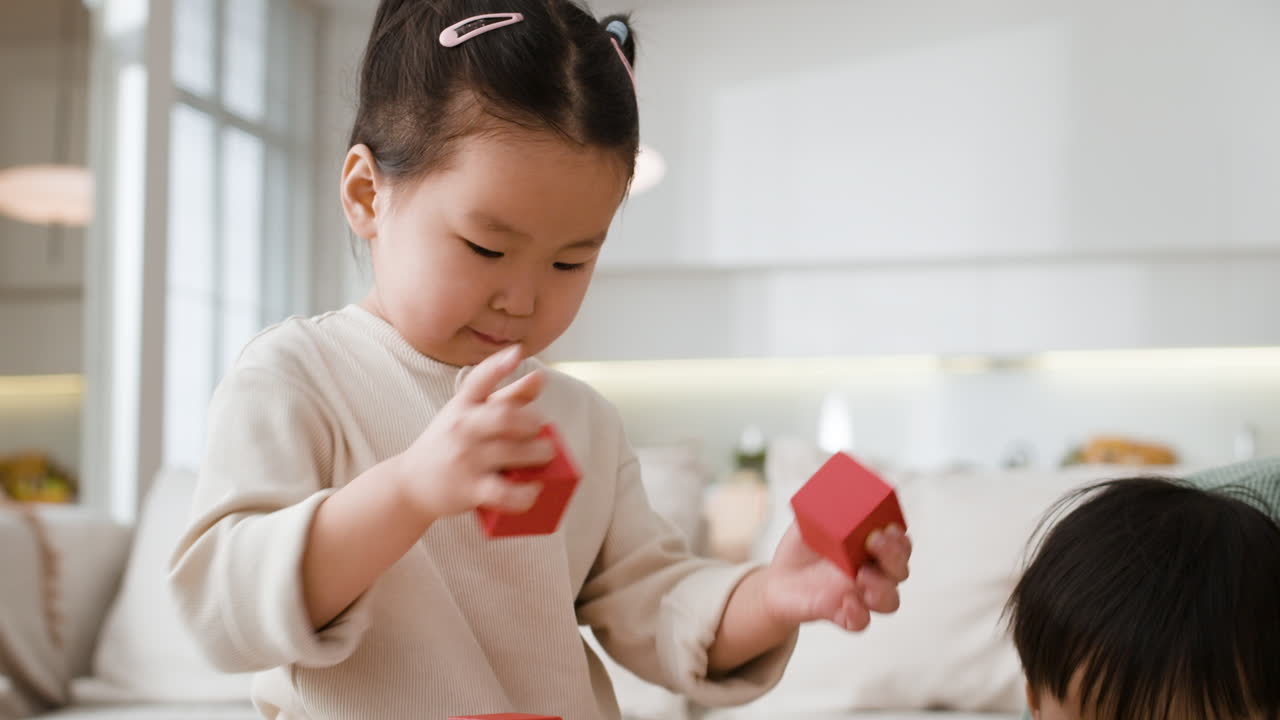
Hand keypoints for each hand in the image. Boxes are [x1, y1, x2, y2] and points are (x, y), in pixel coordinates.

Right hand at [391, 344, 552, 520]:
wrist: (410, 484)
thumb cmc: (449, 443)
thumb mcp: (468, 414)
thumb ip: (507, 397)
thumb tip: (541, 376)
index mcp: (462, 406)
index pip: (479, 380)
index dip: (498, 365)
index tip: (516, 353)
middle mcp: (462, 428)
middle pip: (504, 417)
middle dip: (532, 422)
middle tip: (540, 430)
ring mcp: (465, 459)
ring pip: (511, 451)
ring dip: (537, 454)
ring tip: (544, 456)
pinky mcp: (469, 490)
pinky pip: (503, 492)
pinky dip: (524, 493)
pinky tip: (533, 489)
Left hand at [762, 521, 911, 631]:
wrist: (778, 580)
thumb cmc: (803, 546)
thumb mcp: (809, 521)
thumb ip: (822, 506)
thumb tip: (829, 485)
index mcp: (872, 546)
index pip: (900, 543)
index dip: (900, 537)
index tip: (889, 527)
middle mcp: (874, 572)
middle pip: (901, 569)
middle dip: (894, 556)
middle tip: (873, 541)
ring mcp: (861, 595)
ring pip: (891, 600)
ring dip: (883, 589)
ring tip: (861, 576)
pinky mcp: (843, 615)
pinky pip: (861, 622)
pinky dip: (859, 615)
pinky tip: (846, 602)